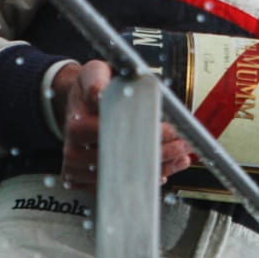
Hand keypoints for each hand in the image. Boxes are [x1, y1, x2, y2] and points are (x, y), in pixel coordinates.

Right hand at [52, 59, 192, 189]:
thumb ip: (97, 79)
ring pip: (125, 176)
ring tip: (182, 157)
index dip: (147, 133)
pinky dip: (146, 177)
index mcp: (77, 126)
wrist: (77, 103)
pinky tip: (167, 169)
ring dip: (158, 168)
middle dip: (159, 153)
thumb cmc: (90, 86)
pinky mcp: (86, 181)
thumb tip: (98, 93)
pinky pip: (119, 184)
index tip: (171, 131)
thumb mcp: (93, 73)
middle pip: (124, 160)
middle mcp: (75, 152)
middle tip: (183, 145)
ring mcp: (79, 170)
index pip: (117, 134)